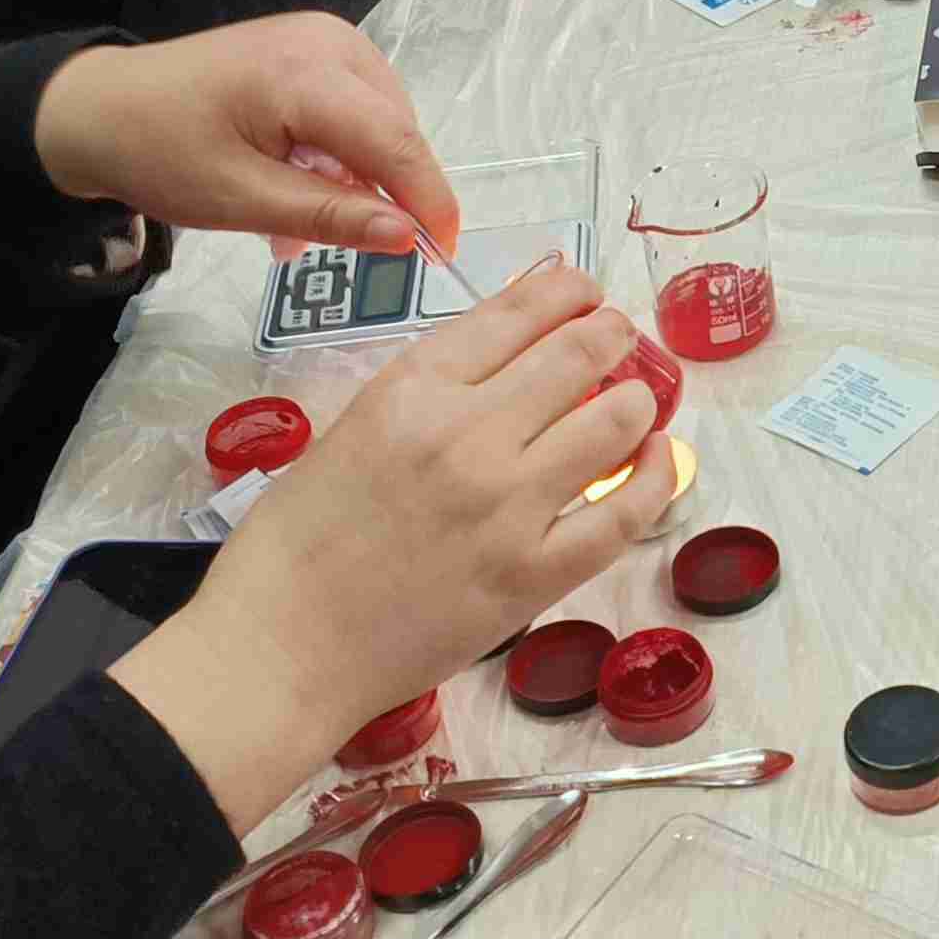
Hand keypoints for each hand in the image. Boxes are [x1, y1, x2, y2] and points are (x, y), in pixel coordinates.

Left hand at [32, 15, 456, 252]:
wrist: (98, 108)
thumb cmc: (160, 154)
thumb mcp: (242, 199)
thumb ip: (331, 215)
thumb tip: (408, 236)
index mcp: (306, 73)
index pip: (396, 141)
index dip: (428, 200)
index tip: (443, 254)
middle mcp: (329, 41)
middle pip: (395, 128)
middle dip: (382, 191)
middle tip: (328, 244)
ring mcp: (322, 37)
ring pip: (380, 121)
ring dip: (357, 175)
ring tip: (298, 220)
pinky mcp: (311, 46)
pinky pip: (355, 107)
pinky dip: (340, 152)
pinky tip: (299, 182)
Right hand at [113, 261, 671, 822]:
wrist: (280, 647)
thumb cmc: (297, 541)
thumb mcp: (353, 427)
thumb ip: (430, 391)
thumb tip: (509, 355)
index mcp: (413, 387)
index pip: (521, 309)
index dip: (570, 290)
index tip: (586, 294)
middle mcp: (469, 432)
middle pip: (582, 351)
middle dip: (614, 333)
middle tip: (621, 339)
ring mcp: (508, 505)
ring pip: (617, 420)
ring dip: (637, 399)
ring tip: (634, 402)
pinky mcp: (533, 574)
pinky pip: (625, 513)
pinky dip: (655, 476)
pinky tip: (658, 459)